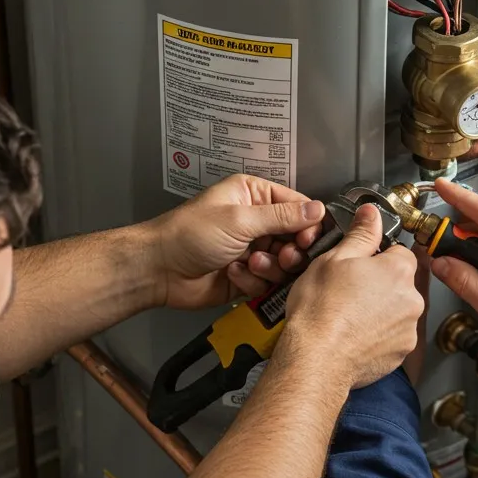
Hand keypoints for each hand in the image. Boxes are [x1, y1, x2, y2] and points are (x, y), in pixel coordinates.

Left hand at [146, 175, 325, 309]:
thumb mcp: (239, 219)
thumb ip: (282, 217)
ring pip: (284, 263)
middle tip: (284, 256)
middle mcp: (255, 221)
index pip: (297, 206)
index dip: (308, 224)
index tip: (309, 239)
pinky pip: (267, 281)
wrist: (159, 269)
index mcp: (253, 196)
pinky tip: (233, 273)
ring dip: (271, 267)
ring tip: (250, 263)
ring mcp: (252, 249)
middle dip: (291, 250)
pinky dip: (254, 280)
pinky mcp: (247, 276)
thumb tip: (318, 209)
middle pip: (296, 238)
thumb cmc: (189, 234)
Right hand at [279, 205, 424, 388]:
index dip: (376, 256)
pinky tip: (353, 334)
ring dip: (379, 310)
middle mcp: (411, 299)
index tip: (359, 264)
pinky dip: (377, 335)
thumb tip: (371, 215)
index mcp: (398, 270)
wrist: (315, 358)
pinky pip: (392, 336)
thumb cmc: (320, 310)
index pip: (399, 252)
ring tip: (348, 315)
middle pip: (399, 283)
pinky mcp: (400, 353)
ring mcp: (408, 329)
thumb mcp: (334, 258)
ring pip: (396, 310)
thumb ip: (360, 234)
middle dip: (379, 284)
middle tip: (348, 289)